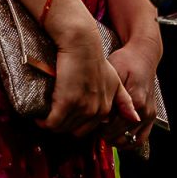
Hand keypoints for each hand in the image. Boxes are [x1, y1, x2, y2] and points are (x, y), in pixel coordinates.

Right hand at [42, 23, 137, 137]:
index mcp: (108, 107)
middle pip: (74, 132)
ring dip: (52, 124)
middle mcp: (98, 109)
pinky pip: (51, 123)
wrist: (82, 46)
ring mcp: (83, 107)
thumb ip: (124, 102)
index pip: (89, 130)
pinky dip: (43, 122)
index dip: (76, 126)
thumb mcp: (116, 81)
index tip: (68, 118)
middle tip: (56, 114)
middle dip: (64, 126)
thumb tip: (136, 119)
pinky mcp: (66, 103)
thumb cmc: (95, 62)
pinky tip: (40, 117)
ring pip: (62, 128)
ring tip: (49, 112)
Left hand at [105, 35, 161, 148]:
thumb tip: (94, 115)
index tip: (90, 123)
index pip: (112, 128)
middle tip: (94, 127)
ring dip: (116, 140)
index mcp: (135, 100)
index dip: (97, 129)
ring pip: (130, 141)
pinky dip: (129, 141)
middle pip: (120, 137)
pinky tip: (118, 136)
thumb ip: (106, 96)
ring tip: (105, 131)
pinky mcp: (151, 116)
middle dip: (104, 135)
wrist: (144, 56)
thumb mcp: (113, 74)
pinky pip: (141, 138)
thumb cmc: (126, 62)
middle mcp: (144, 110)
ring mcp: (149, 115)